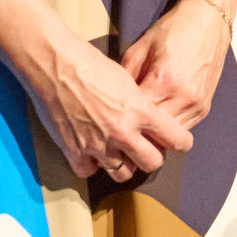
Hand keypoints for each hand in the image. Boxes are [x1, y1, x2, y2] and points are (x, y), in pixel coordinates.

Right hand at [29, 31, 193, 185]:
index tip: (179, 142)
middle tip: (147, 149)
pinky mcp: (74, 150)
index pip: (175, 138)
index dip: (181, 142)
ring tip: (120, 153)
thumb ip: (139, 103)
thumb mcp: (126, 77)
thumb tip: (145, 115)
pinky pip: (89, 171)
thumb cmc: (89, 63)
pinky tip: (92, 154)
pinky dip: (92, 165)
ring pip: (122, 173)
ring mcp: (98, 145)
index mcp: (140, 111)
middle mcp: (123, 132)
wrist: (55, 65)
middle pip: (152, 163)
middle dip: (152, 157)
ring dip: (124, 164)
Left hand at [119, 0, 230, 129]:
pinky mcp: (204, 107)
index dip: (123, 118)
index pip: (138, 115)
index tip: (112, 119)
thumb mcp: (140, 48)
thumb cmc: (173, 30)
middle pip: (154, 130)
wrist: (208, 21)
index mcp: (164, 81)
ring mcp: (197, 104)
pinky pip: (184, 128)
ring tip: (139, 129)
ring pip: (170, 135)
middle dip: (138, 130)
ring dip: (155, 134)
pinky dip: (170, 128)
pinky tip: (158, 123)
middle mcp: (183, 97)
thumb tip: (115, 99)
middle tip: (122, 129)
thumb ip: (126, 76)